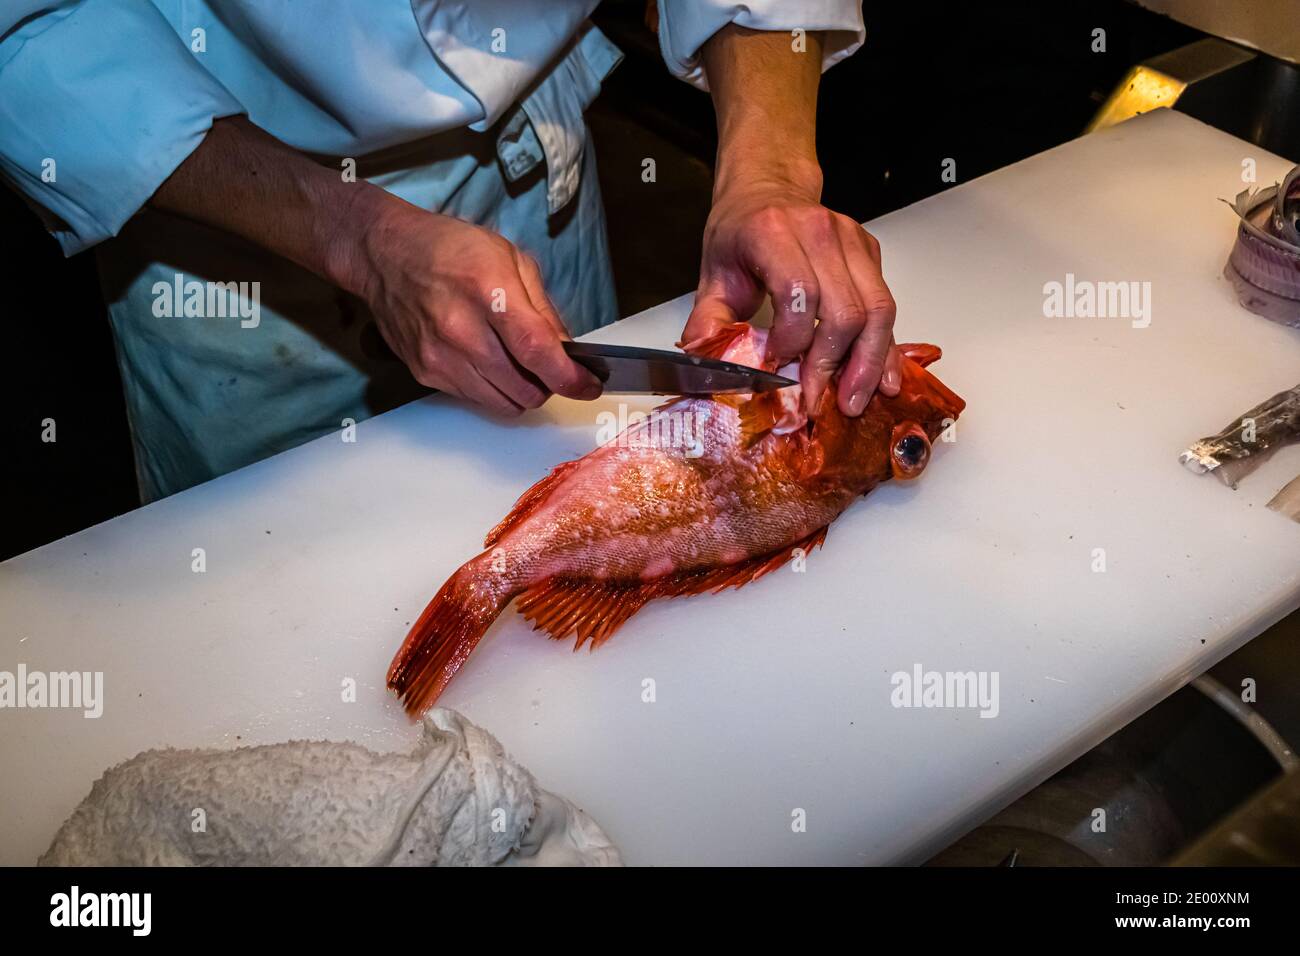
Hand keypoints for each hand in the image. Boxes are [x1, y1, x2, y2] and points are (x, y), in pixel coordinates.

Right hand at [340, 192, 602, 414]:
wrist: (385, 254)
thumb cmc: (449, 248)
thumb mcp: (510, 259)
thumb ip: (543, 309)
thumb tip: (567, 351)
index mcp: (489, 293)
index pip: (538, 353)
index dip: (570, 377)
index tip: (588, 385)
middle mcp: (462, 330)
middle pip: (525, 388)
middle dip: (548, 384)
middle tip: (549, 366)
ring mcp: (440, 357)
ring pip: (503, 403)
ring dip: (521, 391)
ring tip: (517, 363)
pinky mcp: (426, 373)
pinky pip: (476, 399)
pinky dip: (493, 389)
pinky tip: (487, 361)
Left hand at [682, 174, 901, 416]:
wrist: (768, 191)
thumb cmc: (740, 234)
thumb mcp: (713, 274)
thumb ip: (709, 319)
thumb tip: (703, 358)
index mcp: (773, 233)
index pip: (799, 293)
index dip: (792, 339)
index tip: (777, 365)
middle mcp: (820, 232)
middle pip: (845, 309)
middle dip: (833, 364)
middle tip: (820, 401)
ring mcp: (851, 241)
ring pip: (877, 310)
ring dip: (869, 362)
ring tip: (855, 400)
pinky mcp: (870, 254)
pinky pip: (886, 306)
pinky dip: (885, 347)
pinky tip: (884, 378)